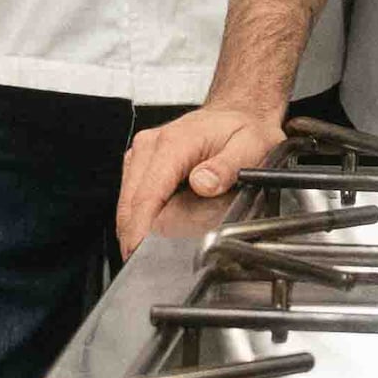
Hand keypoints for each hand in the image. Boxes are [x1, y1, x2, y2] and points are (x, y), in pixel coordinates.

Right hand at [114, 99, 289, 248]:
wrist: (237, 112)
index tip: (139, 253)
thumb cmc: (243, 129)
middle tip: (145, 265)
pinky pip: (131, 195)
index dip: (140, 228)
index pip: (147, 194)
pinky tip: (150, 231)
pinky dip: (137, 216)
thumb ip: (227, 167)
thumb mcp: (251, 146)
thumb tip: (202, 183)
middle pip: (130, 201)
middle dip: (133, 235)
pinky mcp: (141, 161)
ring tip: (149, 252)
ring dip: (133, 227)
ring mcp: (143, 152)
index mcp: (174, 143)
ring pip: (127, 201)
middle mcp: (151, 145)